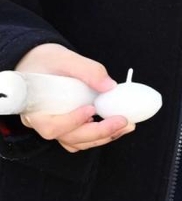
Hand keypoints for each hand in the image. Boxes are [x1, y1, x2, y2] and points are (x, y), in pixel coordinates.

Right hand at [15, 44, 131, 152]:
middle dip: (99, 132)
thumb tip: (110, 86)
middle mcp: (44, 123)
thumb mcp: (63, 58)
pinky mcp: (67, 126)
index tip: (91, 110)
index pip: (52, 126)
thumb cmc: (44, 61)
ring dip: (103, 136)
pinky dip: (99, 134)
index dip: (72, 122)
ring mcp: (57, 126)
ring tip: (125, 125)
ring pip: (78, 141)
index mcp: (37, 109)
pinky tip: (115, 124)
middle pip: (70, 137)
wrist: (38, 63)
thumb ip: (87, 70)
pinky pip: (82, 137)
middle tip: (122, 121)